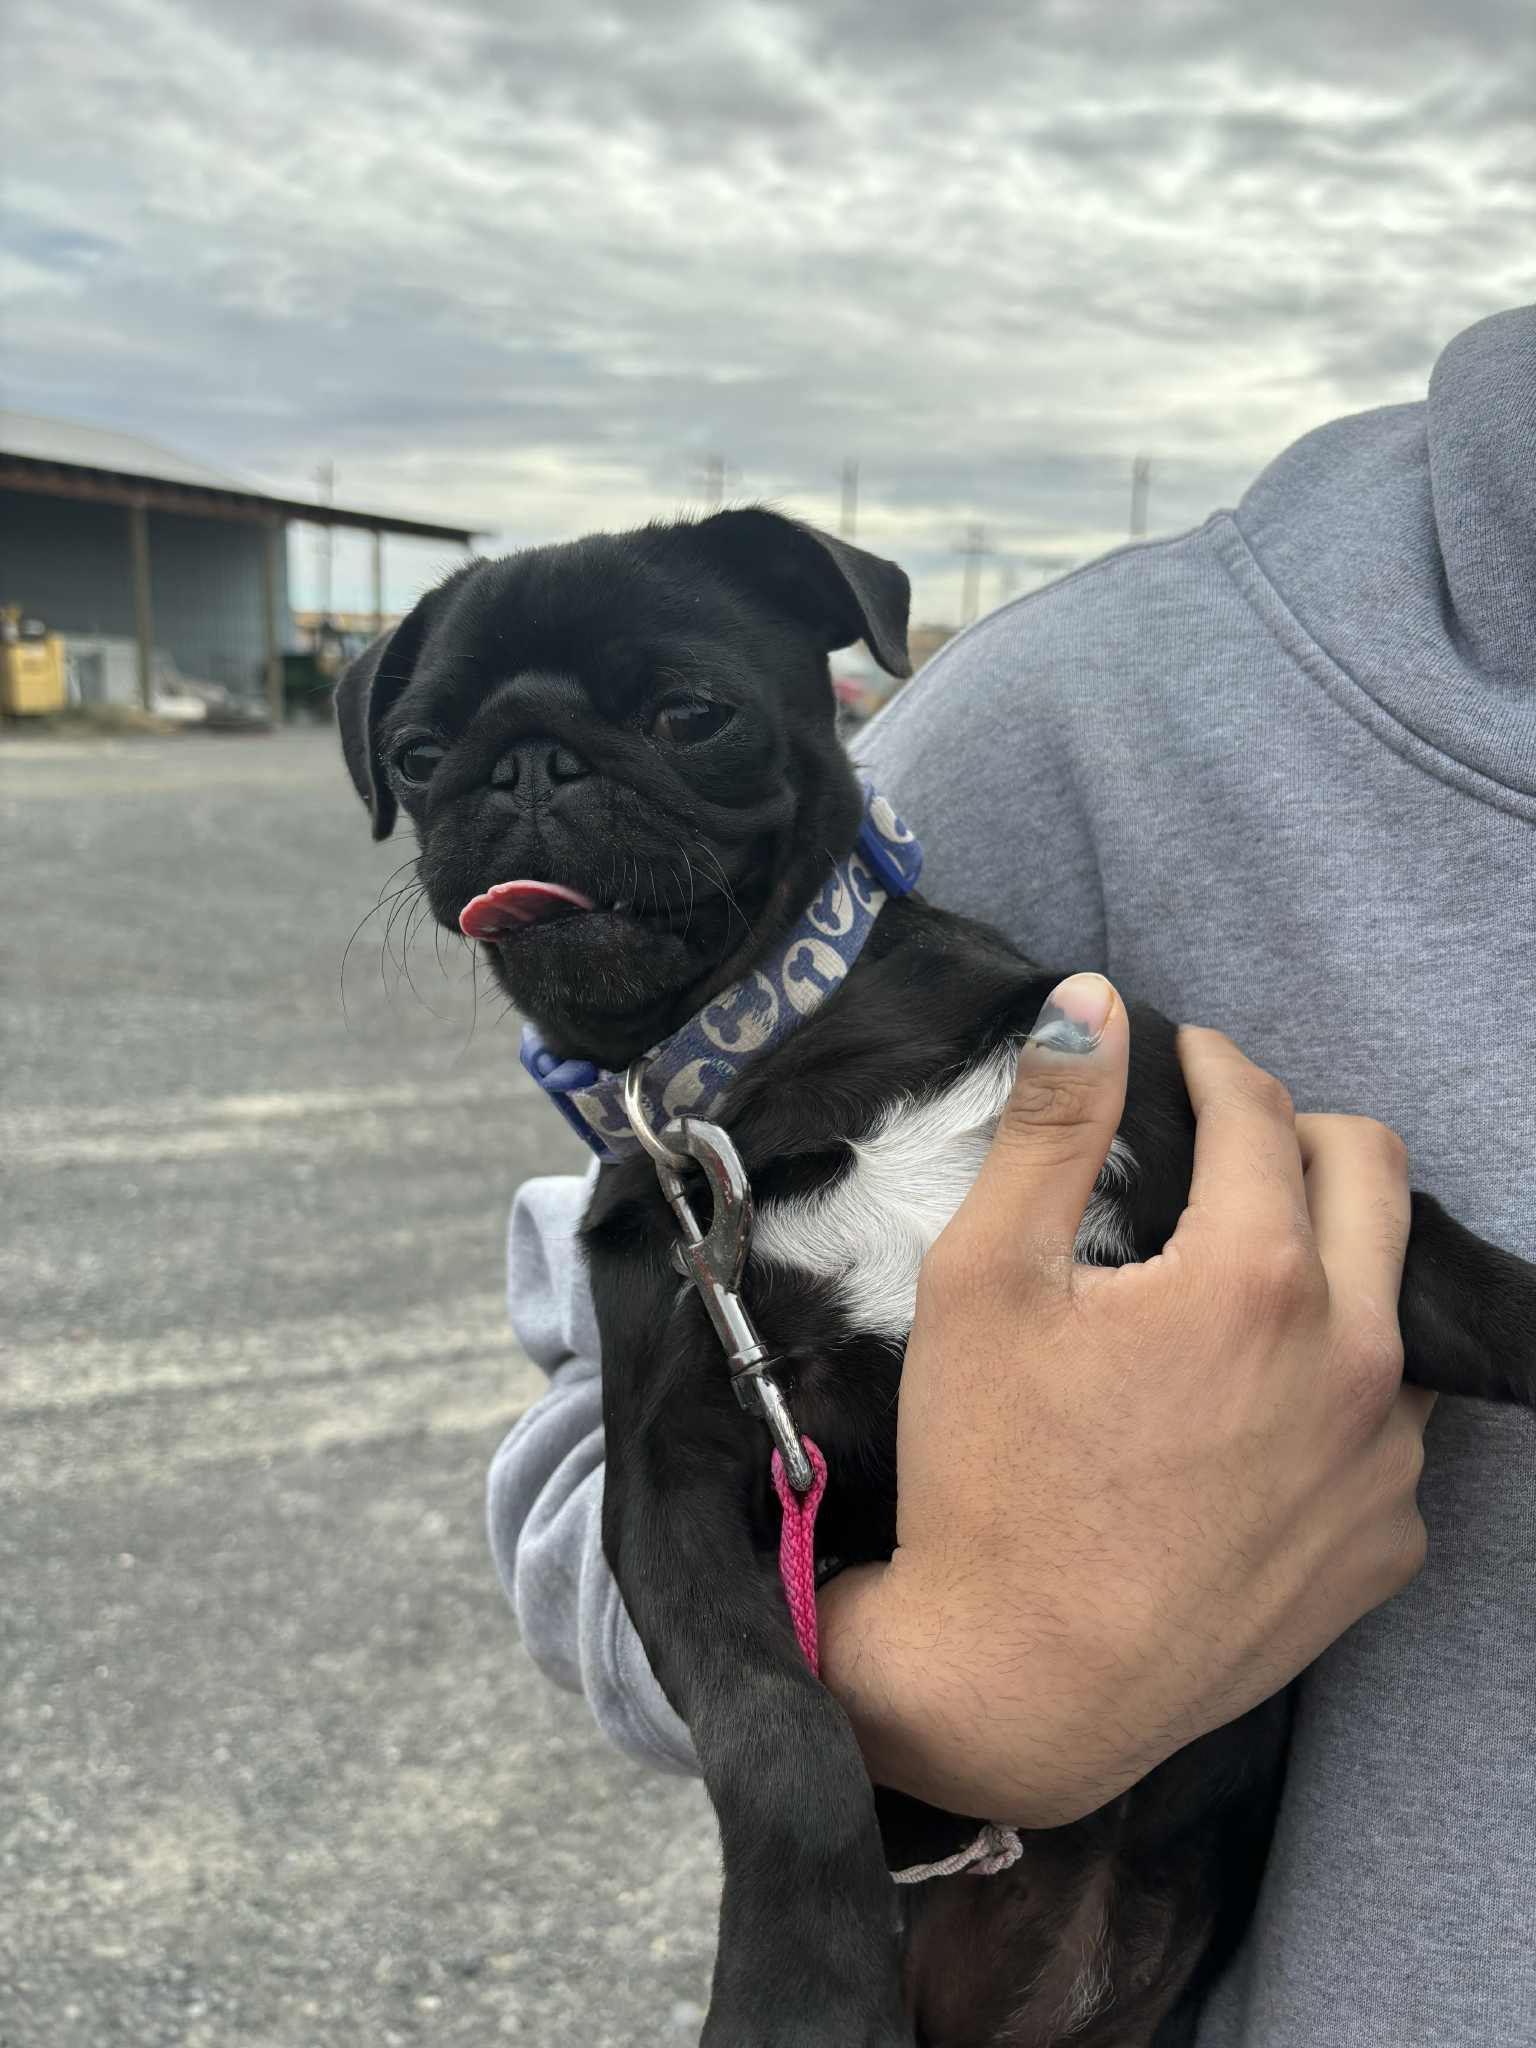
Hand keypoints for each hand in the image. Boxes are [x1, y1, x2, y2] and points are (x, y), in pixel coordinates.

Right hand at [818, 972, 1432, 1826]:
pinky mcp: (1385, 1547)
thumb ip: (1051, 1124)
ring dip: (1336, 1262)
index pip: (1262, 1115)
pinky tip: (1253, 1417)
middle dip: (1304, 1131)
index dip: (1215, 1065)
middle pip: (1376, 1177)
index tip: (1186, 1056)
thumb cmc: (988, 1476)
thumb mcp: (983, 1277)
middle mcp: (1356, 1361)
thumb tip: (1089, 999)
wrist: (1022, 1687)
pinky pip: (1388, 1426)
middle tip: (1232, 1140)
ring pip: (1396, 1303)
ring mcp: (1386, 1464)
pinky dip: (1336, 1389)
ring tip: (1243, 1284)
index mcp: (1257, 1279)